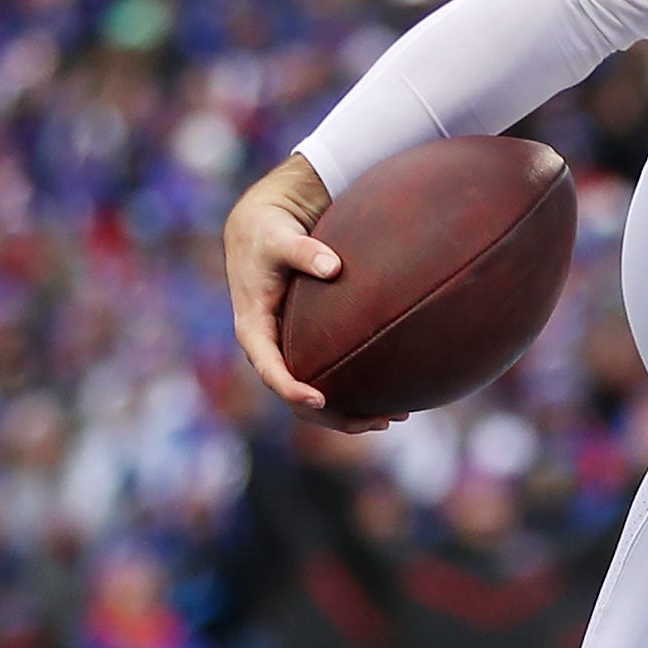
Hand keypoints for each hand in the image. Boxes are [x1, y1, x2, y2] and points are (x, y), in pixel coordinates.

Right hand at [223, 154, 395, 431]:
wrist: (261, 227)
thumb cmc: (269, 233)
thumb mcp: (280, 240)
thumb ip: (304, 252)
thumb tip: (333, 266)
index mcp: (254, 329)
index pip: (269, 370)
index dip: (292, 389)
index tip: (319, 399)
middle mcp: (269, 347)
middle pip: (295, 397)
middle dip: (333, 415)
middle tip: (377, 419)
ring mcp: (286, 350)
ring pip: (313, 397)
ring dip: (349, 413)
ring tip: (394, 417)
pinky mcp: (303, 345)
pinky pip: (325, 378)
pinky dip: (352, 392)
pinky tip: (389, 398)